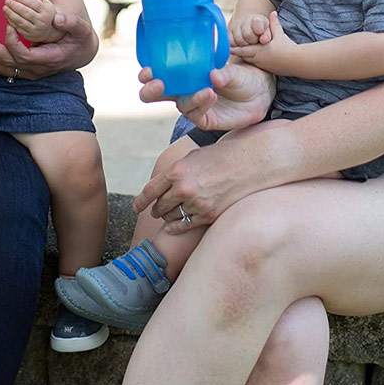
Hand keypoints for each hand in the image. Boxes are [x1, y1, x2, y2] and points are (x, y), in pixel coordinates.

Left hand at [0, 12, 97, 79]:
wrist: (80, 53)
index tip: (9, 25)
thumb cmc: (80, 39)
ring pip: (3, 68)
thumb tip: (58, 18)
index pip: (23, 56)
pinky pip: (3, 67)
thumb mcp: (81, 30)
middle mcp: (36, 70)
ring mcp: (29, 71)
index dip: (12, 42)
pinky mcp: (24, 69)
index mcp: (48, 59)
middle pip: (8, 64)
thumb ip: (71, 23)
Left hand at [3, 0, 56, 42]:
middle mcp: (42, 21)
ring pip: (20, 21)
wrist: (49, 30)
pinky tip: (7, 16)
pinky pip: (18, 28)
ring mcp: (36, 29)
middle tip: (7, 1)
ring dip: (10, 13)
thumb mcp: (45, 2)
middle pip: (26, 12)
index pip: (34, 3)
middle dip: (15, 6)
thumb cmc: (44, 12)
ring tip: (5, 8)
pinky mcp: (29, 36)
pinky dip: (11, 21)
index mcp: (47, 10)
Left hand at [133, 120, 279, 233]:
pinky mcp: (208, 215)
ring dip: (168, 217)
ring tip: (168, 215)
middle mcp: (183, 188)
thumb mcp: (192, 158)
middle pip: (160, 205)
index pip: (150, 190)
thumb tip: (162, 185)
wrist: (247, 163)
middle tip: (155, 210)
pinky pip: (185, 225)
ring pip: (171, 217)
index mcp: (176, 171)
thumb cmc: (219, 157)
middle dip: (156, 209)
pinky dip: (176, 227)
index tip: (136, 207)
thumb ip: (175, 172)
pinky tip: (173, 226)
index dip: (141, 201)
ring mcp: (196, 203)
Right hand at [138, 60, 273, 130]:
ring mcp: (192, 105)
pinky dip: (201, 104)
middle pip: (156, 94)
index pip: (158, 74)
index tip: (147, 71)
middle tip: (158, 83)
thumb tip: (212, 74)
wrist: (260, 94)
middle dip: (151, 91)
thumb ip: (223, 72)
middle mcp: (183, 90)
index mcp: (183, 73)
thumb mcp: (234, 70)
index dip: (148, 74)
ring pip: (179, 104)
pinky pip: (196, 114)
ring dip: (188, 96)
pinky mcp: (204, 119)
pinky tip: (210, 95)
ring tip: (206, 89)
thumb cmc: (242, 76)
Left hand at [230, 11, 297, 73]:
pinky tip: (250, 58)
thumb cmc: (287, 47)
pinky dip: (252, 61)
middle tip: (227, 49)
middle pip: (243, 56)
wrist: (298, 62)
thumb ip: (274, 23)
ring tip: (236, 53)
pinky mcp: (268, 69)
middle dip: (236, 52)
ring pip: (249, 61)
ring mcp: (263, 66)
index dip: (233, 48)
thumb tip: (273, 12)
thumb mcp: (279, 34)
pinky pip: (257, 64)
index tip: (225, 46)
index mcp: (259, 51)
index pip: (241, 50)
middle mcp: (258, 60)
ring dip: (244, 56)